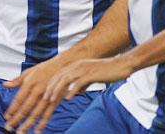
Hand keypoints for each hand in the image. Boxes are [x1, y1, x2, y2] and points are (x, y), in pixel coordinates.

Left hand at [2, 58, 63, 132]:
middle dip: (16, 119)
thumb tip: (5, 84)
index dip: (12, 109)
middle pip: (25, 109)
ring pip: (35, 114)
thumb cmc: (44, 68)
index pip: (18, 99)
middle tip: (9, 127)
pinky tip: (37, 130)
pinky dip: (42, 123)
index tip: (6, 117)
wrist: (62, 66)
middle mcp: (37, 92)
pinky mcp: (55, 101)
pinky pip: (47, 114)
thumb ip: (16, 80)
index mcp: (29, 84)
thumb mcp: (28, 72)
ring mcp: (46, 97)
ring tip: (21, 132)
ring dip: (27, 124)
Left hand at [14, 57, 131, 133]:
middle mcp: (76, 66)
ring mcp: (83, 69)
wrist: (121, 65)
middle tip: (44, 99)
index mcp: (75, 66)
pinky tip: (69, 98)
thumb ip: (82, 82)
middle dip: (50, 88)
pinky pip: (79, 82)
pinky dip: (72, 90)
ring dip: (57, 90)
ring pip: (65, 79)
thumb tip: (76, 91)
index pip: (58, 75)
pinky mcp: (91, 73)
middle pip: (58, 77)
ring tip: (52, 99)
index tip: (43, 94)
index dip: (50, 85)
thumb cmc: (106, 72)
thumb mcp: (90, 77)